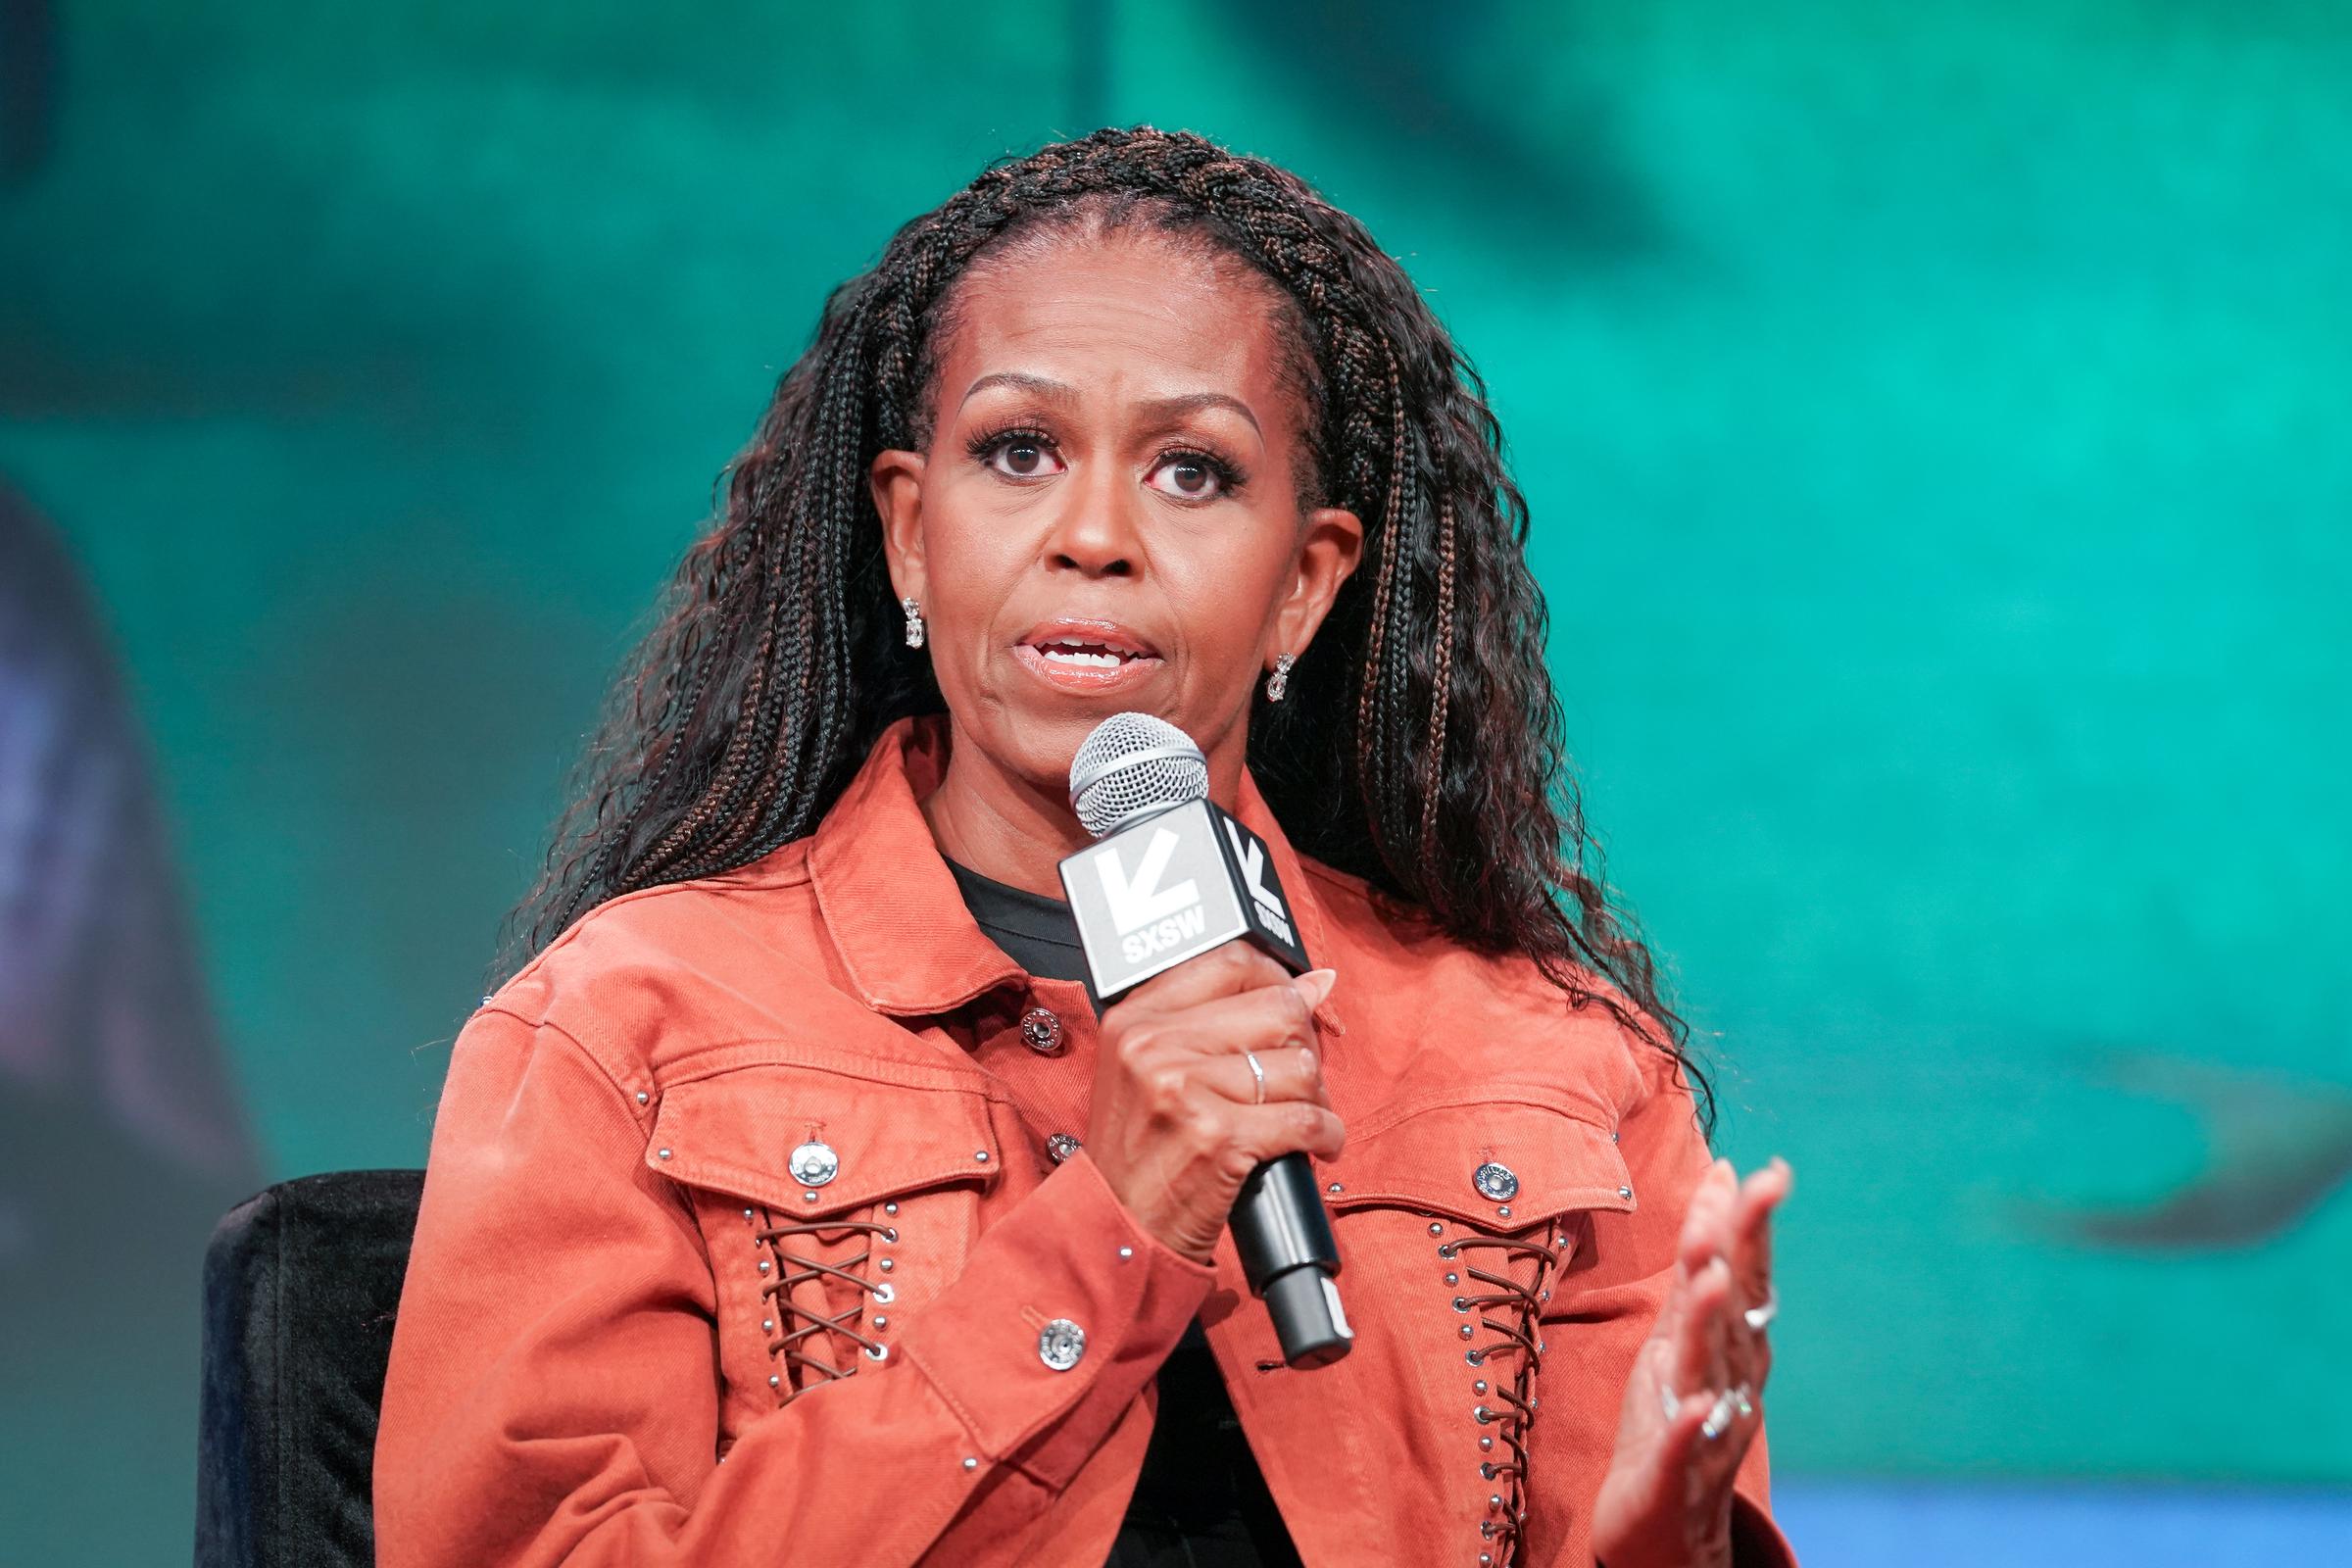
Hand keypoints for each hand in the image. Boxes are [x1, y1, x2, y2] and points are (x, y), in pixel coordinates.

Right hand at [1085, 944, 1343, 1261]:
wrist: (1117, 1229)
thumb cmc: (1141, 1153)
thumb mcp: (1156, 1071)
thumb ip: (1225, 1019)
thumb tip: (1315, 982)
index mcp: (1136, 1018)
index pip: (1232, 961)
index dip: (1280, 981)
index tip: (1298, 1007)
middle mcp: (1154, 1046)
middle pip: (1278, 1010)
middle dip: (1306, 1047)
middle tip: (1300, 1080)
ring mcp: (1184, 1090)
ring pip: (1300, 1067)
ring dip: (1317, 1099)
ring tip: (1298, 1121)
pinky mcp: (1218, 1139)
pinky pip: (1307, 1119)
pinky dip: (1326, 1136)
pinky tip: (1314, 1146)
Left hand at [1591, 1155, 1790, 1567]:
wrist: (1664, 1526)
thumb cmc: (1675, 1414)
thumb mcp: (1682, 1326)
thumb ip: (1701, 1255)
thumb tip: (1723, 1172)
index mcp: (1728, 1343)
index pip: (1744, 1275)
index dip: (1751, 1224)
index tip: (1767, 1171)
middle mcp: (1728, 1380)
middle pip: (1735, 1310)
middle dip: (1741, 1253)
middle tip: (1748, 1195)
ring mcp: (1703, 1427)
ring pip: (1709, 1369)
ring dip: (1710, 1323)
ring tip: (1709, 1278)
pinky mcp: (1671, 1475)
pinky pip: (1680, 1450)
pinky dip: (1687, 1428)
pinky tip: (1693, 1408)